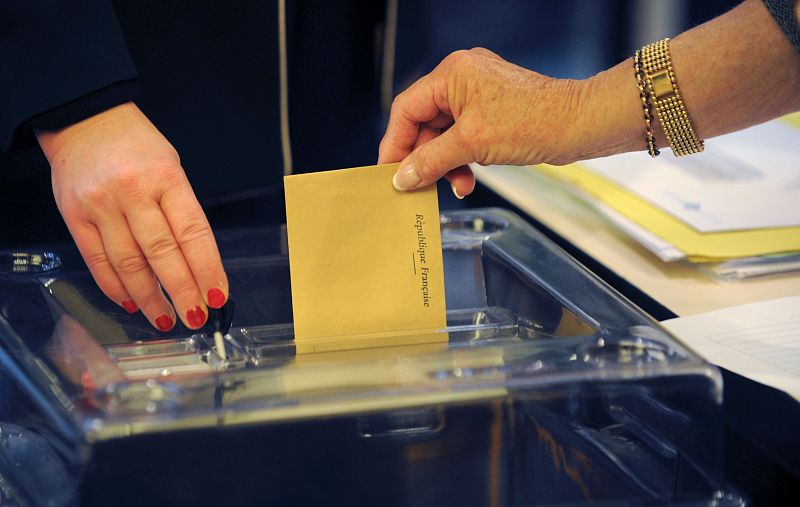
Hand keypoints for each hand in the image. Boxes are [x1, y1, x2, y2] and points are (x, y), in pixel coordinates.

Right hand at [38, 102, 227, 331]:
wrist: (84, 119)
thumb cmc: (136, 145)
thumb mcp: (171, 167)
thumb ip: (181, 212)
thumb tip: (197, 264)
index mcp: (166, 177)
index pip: (193, 233)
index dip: (207, 269)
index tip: (218, 295)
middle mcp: (132, 192)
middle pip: (162, 254)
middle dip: (182, 292)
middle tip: (196, 317)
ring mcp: (100, 205)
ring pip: (128, 264)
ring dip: (150, 298)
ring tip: (166, 319)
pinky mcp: (74, 216)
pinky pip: (97, 261)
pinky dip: (115, 287)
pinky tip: (132, 301)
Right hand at [378, 48, 587, 196]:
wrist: (579, 125)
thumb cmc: (534, 121)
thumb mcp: (471, 144)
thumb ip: (430, 161)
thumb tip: (403, 176)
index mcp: (452, 74)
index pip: (406, 109)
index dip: (395, 143)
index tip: (390, 172)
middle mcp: (462, 79)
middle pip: (424, 124)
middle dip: (425, 158)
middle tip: (420, 186)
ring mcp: (478, 96)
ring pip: (444, 135)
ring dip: (445, 164)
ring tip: (454, 185)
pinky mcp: (491, 113)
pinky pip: (463, 138)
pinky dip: (461, 160)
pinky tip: (467, 179)